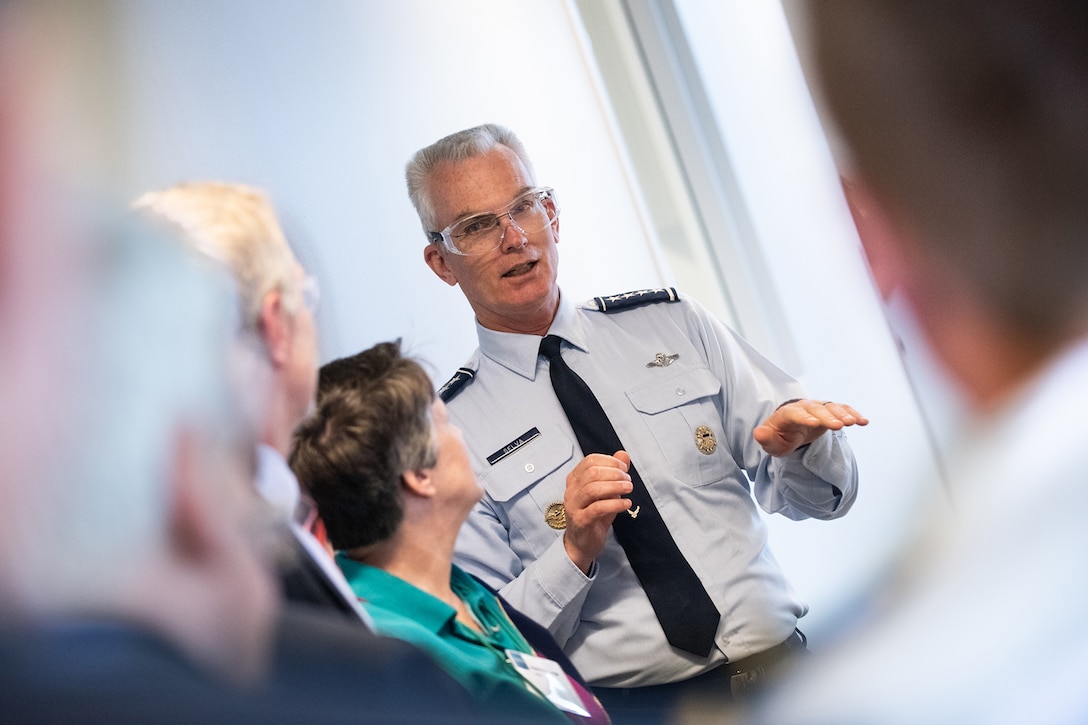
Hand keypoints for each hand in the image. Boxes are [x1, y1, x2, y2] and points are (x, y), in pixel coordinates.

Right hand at [562, 451, 632, 574]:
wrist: (582, 542)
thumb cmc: (594, 514)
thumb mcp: (606, 491)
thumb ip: (613, 472)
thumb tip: (623, 454)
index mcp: (575, 479)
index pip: (590, 460)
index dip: (610, 461)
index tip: (624, 468)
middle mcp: (571, 490)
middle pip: (592, 472)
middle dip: (615, 473)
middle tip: (629, 480)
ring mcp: (574, 505)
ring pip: (593, 489)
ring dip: (616, 487)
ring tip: (629, 489)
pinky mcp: (581, 521)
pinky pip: (598, 508)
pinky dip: (615, 503)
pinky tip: (626, 503)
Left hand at [754, 399, 868, 456]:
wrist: (788, 428)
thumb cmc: (779, 436)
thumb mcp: (771, 442)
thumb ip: (765, 438)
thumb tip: (758, 434)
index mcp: (788, 414)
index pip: (796, 414)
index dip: (805, 418)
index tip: (814, 424)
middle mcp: (804, 407)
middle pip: (816, 409)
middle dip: (827, 417)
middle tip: (839, 426)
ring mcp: (818, 408)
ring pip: (831, 407)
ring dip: (843, 414)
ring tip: (854, 423)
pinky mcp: (830, 411)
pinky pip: (842, 410)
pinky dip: (853, 414)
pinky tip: (863, 421)